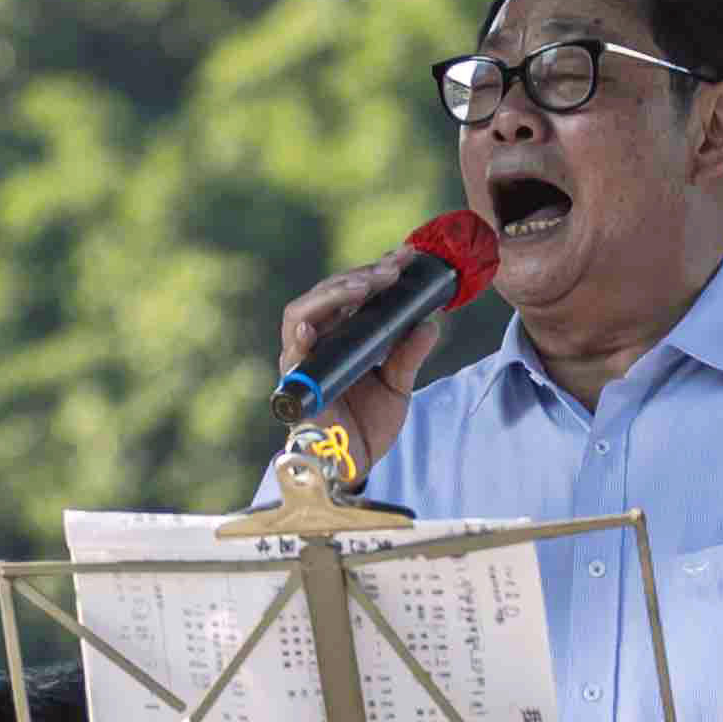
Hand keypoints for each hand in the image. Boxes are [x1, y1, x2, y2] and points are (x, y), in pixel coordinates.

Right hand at [276, 261, 448, 470]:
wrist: (356, 465)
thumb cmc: (369, 423)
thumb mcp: (398, 383)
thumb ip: (409, 353)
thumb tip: (431, 322)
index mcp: (342, 334)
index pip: (353, 292)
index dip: (376, 270)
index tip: (406, 256)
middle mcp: (319, 340)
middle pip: (328, 294)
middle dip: (360, 276)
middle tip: (392, 269)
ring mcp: (303, 360)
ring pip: (303, 312)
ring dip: (333, 294)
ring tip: (363, 285)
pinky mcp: (295, 384)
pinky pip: (290, 355)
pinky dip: (298, 337)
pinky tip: (310, 324)